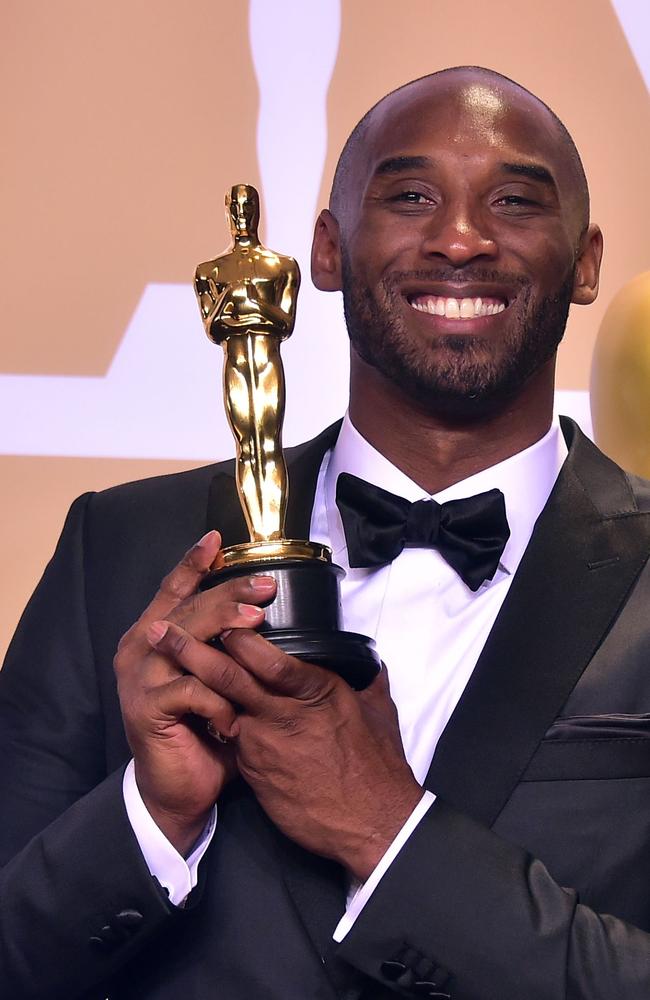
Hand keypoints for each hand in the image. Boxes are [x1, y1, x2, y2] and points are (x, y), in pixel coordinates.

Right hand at [114, 530, 276, 855]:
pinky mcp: (145, 708)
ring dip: (224, 630)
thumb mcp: (218, 679)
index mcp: (155, 635)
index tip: (218, 539)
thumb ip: (228, 646)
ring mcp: (140, 677)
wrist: (179, 788)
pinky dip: (218, 700)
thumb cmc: (204, 728)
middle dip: (228, 593)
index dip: (194, 562)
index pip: (175, 589)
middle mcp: (141, 648)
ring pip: (186, 641)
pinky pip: (191, 690)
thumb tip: (267, 610)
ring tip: (257, 624)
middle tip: (265, 588)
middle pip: (188, 608)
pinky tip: (233, 719)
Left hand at [148, 624, 422, 879]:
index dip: (238, 636)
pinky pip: (233, 737)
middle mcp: (283, 715)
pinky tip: (202, 709)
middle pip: (229, 677)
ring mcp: (264, 746)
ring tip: (166, 664)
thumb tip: (370, 663)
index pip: (268, 658)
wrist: (370, 825)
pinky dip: (218, 720)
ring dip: (194, 684)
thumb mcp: (377, 713)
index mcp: (315, 692)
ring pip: (222, 706)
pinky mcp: (255, 772)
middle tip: (162, 631)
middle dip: (192, 650)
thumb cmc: (377, 767)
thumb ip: (367, 682)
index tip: (219, 616)